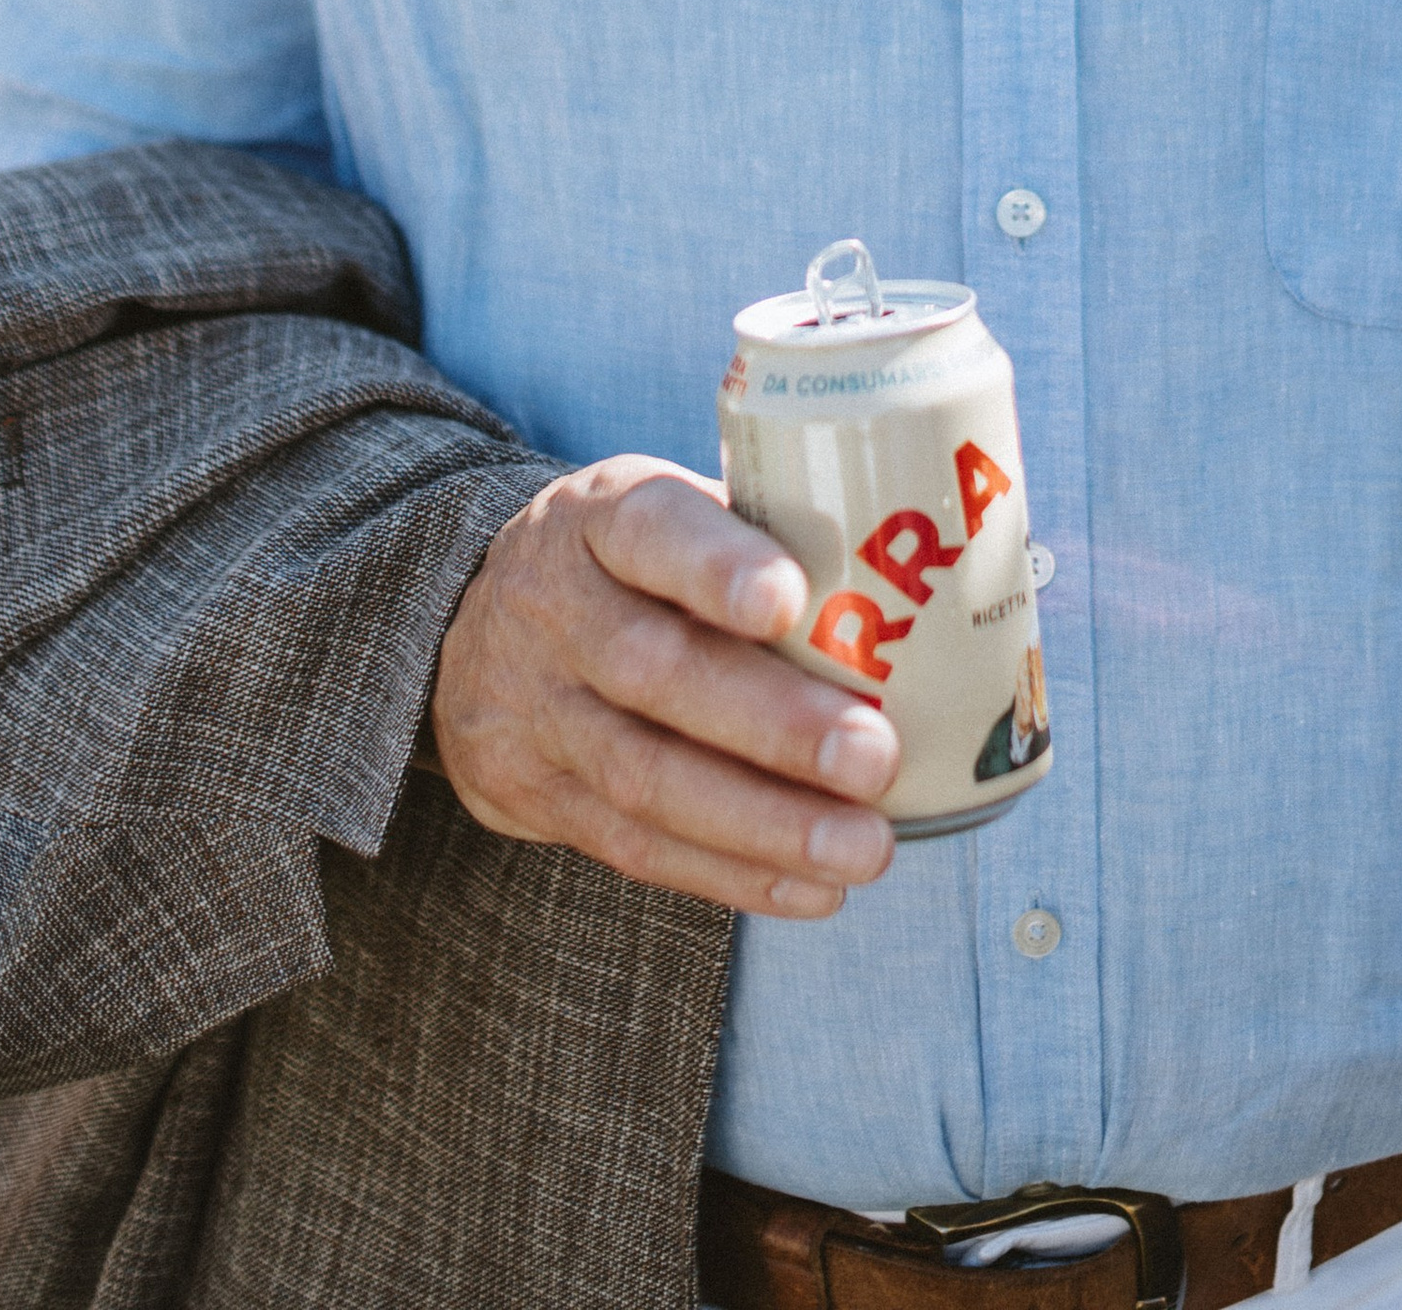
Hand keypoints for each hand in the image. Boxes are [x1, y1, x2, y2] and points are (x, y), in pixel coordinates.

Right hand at [431, 456, 900, 915]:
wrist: (472, 629)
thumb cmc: (627, 564)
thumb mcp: (667, 513)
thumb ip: (763, 533)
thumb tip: (930, 582)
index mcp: (601, 516)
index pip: (650, 530)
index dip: (715, 567)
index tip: (789, 599)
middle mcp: (555, 608)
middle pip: (655, 671)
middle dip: (771, 725)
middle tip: (874, 756)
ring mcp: (538, 710)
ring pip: (646, 776)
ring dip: (766, 824)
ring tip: (864, 847)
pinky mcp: (537, 798)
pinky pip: (635, 846)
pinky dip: (732, 874)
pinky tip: (812, 889)